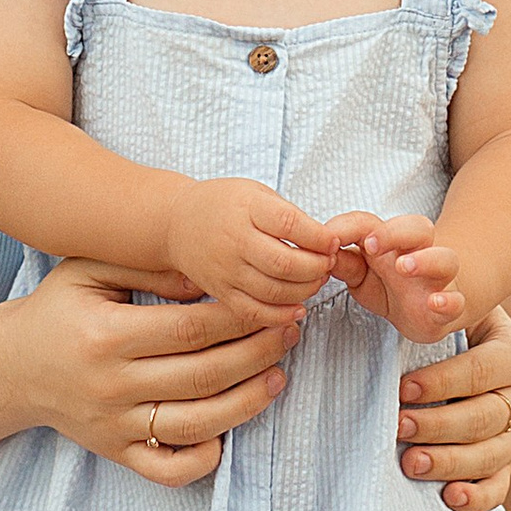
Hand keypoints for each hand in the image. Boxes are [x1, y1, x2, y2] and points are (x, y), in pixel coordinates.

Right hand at [5, 255, 293, 484]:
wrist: (10, 367)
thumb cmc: (57, 310)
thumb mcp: (89, 271)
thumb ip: (149, 270)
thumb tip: (208, 275)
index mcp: (106, 336)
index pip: (191, 329)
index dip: (241, 318)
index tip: (275, 305)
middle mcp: (111, 385)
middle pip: (203, 375)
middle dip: (256, 354)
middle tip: (290, 333)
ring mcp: (114, 426)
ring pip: (195, 424)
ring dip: (247, 403)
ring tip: (278, 377)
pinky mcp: (115, 453)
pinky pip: (167, 469)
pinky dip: (203, 459)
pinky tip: (228, 432)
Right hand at [164, 177, 335, 322]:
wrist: (177, 224)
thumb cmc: (225, 205)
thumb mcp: (256, 193)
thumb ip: (288, 215)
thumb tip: (324, 242)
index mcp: (247, 209)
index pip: (290, 224)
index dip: (319, 237)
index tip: (333, 241)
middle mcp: (235, 242)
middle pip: (285, 264)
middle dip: (316, 267)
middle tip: (328, 264)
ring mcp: (227, 270)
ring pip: (274, 292)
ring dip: (305, 291)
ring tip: (316, 281)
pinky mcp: (222, 292)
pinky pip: (254, 312)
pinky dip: (281, 316)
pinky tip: (297, 309)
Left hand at [324, 211, 464, 344]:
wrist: (430, 309)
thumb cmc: (390, 285)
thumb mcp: (361, 275)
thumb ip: (344, 264)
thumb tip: (318, 253)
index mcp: (391, 242)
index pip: (370, 224)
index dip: (349, 227)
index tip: (329, 237)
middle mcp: (418, 252)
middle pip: (416, 227)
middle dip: (394, 232)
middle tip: (370, 244)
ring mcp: (438, 278)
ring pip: (444, 259)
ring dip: (425, 260)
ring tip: (405, 266)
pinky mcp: (450, 306)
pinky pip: (457, 300)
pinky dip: (449, 301)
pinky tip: (436, 302)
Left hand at [395, 304, 510, 510]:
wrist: (473, 353)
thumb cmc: (452, 330)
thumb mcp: (455, 312)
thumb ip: (439, 313)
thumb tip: (414, 308)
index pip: (481, 371)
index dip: (442, 382)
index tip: (402, 389)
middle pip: (484, 418)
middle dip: (438, 425)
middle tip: (398, 427)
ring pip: (490, 456)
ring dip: (449, 463)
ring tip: (410, 463)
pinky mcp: (507, 466)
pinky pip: (498, 489)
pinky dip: (477, 498)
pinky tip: (450, 498)